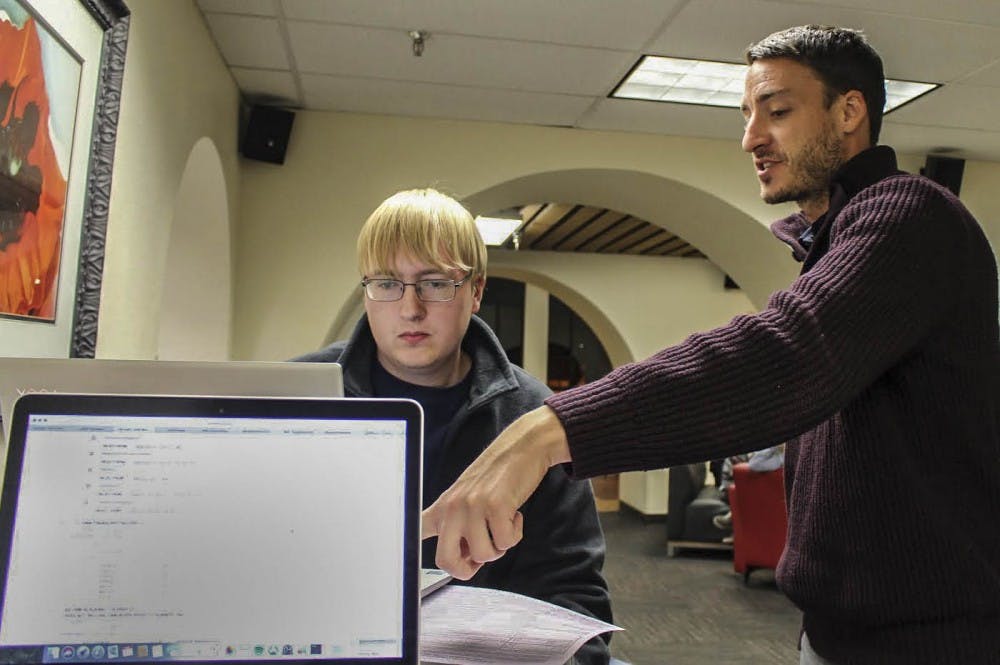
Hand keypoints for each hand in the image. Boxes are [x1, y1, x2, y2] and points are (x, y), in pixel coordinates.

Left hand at [421, 405, 571, 579]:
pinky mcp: (496, 506)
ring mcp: (473, 506)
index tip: (429, 559)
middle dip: (466, 569)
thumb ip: (458, 525)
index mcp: (442, 506)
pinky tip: (515, 516)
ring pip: (483, 555)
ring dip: (499, 548)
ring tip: (503, 526)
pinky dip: (515, 535)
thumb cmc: (497, 475)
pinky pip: (506, 542)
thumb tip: (464, 559)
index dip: (413, 553)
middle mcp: (452, 507)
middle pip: (445, 560)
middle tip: (480, 558)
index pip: (416, 530)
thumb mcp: (466, 497)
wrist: (522, 447)